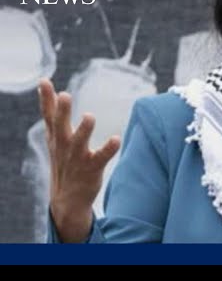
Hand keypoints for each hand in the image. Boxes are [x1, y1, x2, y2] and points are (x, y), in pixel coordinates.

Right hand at [39, 78, 120, 241]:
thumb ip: (53, 115)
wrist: (68, 199)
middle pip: (60, 126)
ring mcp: (78, 158)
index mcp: (56, 137)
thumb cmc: (64, 161)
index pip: (48, 115)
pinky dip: (108, 148)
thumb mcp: (55, 138)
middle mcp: (64, 146)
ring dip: (84, 130)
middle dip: (61, 111)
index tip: (44, 81)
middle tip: (64, 95)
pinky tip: (116, 139)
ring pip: (79, 142)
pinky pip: (101, 158)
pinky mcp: (92, 168)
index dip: (46, 98)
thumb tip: (48, 89)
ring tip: (89, 116)